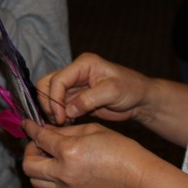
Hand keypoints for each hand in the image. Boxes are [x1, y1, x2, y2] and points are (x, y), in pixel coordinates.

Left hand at [22, 119, 153, 187]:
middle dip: (29, 151)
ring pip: (36, 182)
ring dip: (37, 167)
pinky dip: (53, 177)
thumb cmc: (119, 148)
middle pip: (28, 166)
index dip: (30, 129)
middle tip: (39, 143)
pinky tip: (65, 167)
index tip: (26, 124)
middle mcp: (64, 174)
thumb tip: (46, 131)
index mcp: (68, 152)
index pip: (39, 139)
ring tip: (49, 157)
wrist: (137, 176)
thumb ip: (65, 131)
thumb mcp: (91, 130)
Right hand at [38, 52, 153, 125]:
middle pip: (47, 84)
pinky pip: (59, 105)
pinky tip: (68, 123)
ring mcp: (74, 85)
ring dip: (52, 110)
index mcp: (83, 64)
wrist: (140, 99)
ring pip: (50, 95)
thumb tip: (67, 110)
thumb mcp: (112, 92)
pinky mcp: (76, 98)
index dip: (54, 98)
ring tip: (63, 123)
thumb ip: (88, 99)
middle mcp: (75, 72)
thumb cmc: (131, 89)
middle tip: (59, 120)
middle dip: (49, 103)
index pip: (58, 79)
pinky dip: (59, 115)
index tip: (60, 116)